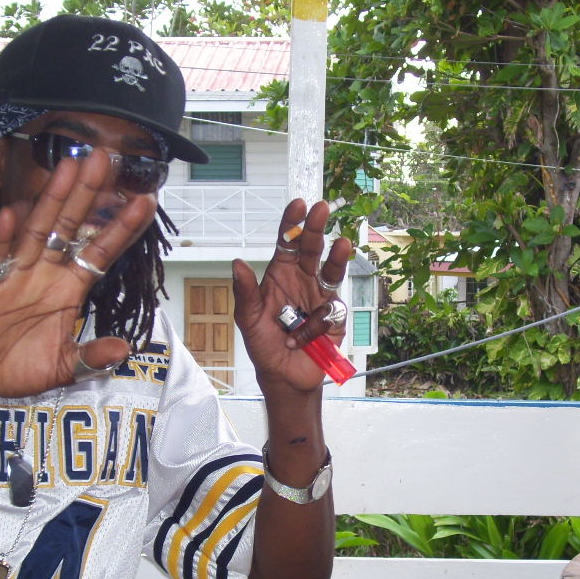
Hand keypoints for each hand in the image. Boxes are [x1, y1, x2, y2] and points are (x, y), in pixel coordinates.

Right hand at [0, 151, 156, 403]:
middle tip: (106, 159)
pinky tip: (12, 214)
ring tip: (67, 168)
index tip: (146, 201)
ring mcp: (16, 274)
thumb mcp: (64, 367)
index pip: (101, 251)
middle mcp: (46, 273)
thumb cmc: (18, 367)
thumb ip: (92, 356)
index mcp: (69, 288)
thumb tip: (124, 349)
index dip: (122, 227)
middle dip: (88, 194)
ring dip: (52, 200)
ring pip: (38, 230)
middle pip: (71, 227)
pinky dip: (2, 237)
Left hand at [232, 199, 353, 393]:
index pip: (286, 242)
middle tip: (322, 208)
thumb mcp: (248, 319)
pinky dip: (317, 323)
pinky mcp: (335, 316)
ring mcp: (320, 296)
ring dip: (337, 257)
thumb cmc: (263, 345)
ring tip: (342, 243)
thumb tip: (237, 263)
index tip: (298, 203)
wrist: (283, 375)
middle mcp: (302, 280)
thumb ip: (245, 292)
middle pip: (312, 248)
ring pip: (332, 270)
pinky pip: (331, 311)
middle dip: (317, 228)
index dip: (292, 223)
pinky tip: (303, 337)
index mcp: (280, 275)